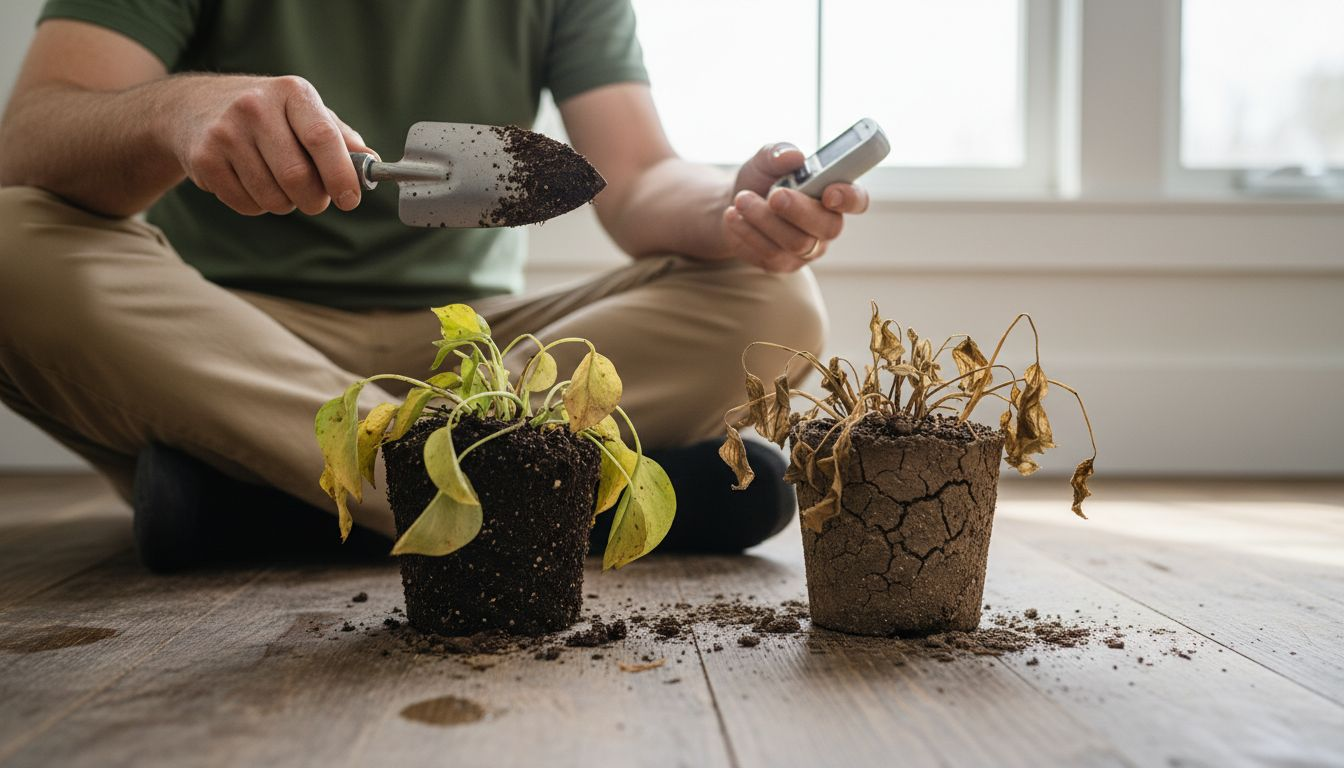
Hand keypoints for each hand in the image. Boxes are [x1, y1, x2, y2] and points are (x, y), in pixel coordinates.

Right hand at [169, 75, 373, 215]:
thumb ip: (339, 137)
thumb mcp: (302, 111)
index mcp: (291, 92)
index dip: (341, 175)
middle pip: (297, 177)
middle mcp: (255, 107)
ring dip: (285, 204)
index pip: (322, 138)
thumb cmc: (264, 114)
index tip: (350, 199)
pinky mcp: (204, 158)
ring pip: (273, 197)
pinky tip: (250, 182)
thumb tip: (372, 164)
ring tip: (278, 184)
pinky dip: (257, 206)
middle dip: (314, 199)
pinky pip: (246, 205)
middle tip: (314, 199)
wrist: (191, 107)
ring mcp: (225, 132)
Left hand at [722, 142, 869, 271]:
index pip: (857, 200)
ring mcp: (807, 249)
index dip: (849, 198)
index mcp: (833, 194)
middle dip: (799, 210)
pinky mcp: (782, 264)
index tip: (829, 192)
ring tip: (741, 199)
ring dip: (765, 220)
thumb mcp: (765, 160)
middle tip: (774, 195)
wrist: (733, 204)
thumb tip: (793, 155)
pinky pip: (770, 255)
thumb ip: (778, 153)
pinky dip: (748, 234)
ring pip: (796, 243)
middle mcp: (825, 225)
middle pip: (827, 227)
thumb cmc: (761, 180)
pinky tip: (733, 216)